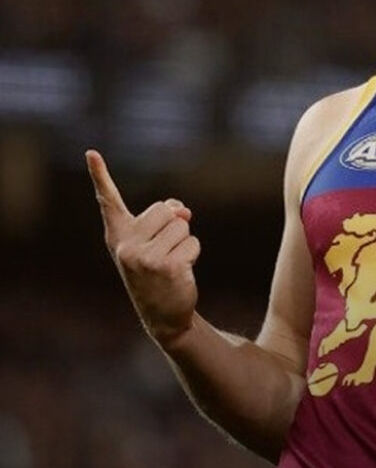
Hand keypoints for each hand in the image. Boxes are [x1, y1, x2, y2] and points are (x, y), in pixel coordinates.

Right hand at [86, 149, 199, 347]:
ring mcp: (144, 258)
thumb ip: (165, 218)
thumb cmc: (157, 272)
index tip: (91, 152)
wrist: (163, 315)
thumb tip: (182, 209)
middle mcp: (125, 246)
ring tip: (171, 263)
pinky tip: (180, 273)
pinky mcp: (166, 267)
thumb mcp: (154, 243)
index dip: (99, 175)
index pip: (109, 201)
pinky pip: (193, 242)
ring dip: (184, 242)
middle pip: (165, 210)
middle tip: (164, 252)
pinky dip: (193, 254)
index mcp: (118, 236)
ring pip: (182, 226)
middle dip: (174, 227)